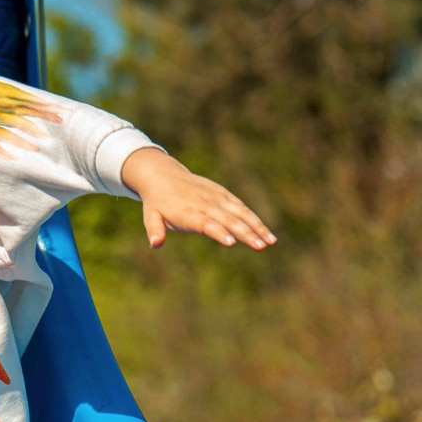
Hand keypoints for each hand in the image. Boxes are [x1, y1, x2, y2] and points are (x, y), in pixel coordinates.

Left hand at [120, 147, 275, 250]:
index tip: (231, 242)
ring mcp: (216, 198)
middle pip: (229, 220)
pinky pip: (241, 207)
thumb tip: (155, 244)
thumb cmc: (157, 202)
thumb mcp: (150, 215)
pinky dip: (254, 218)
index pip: (206, 224)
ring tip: (270, 241)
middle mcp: (206, 204)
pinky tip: (266, 231)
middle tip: (261, 246)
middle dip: (246, 233)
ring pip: (240, 213)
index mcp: (189, 212)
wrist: (163, 175)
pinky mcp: (223, 194)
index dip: (218, 232)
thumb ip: (154, 229)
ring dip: (256, 227)